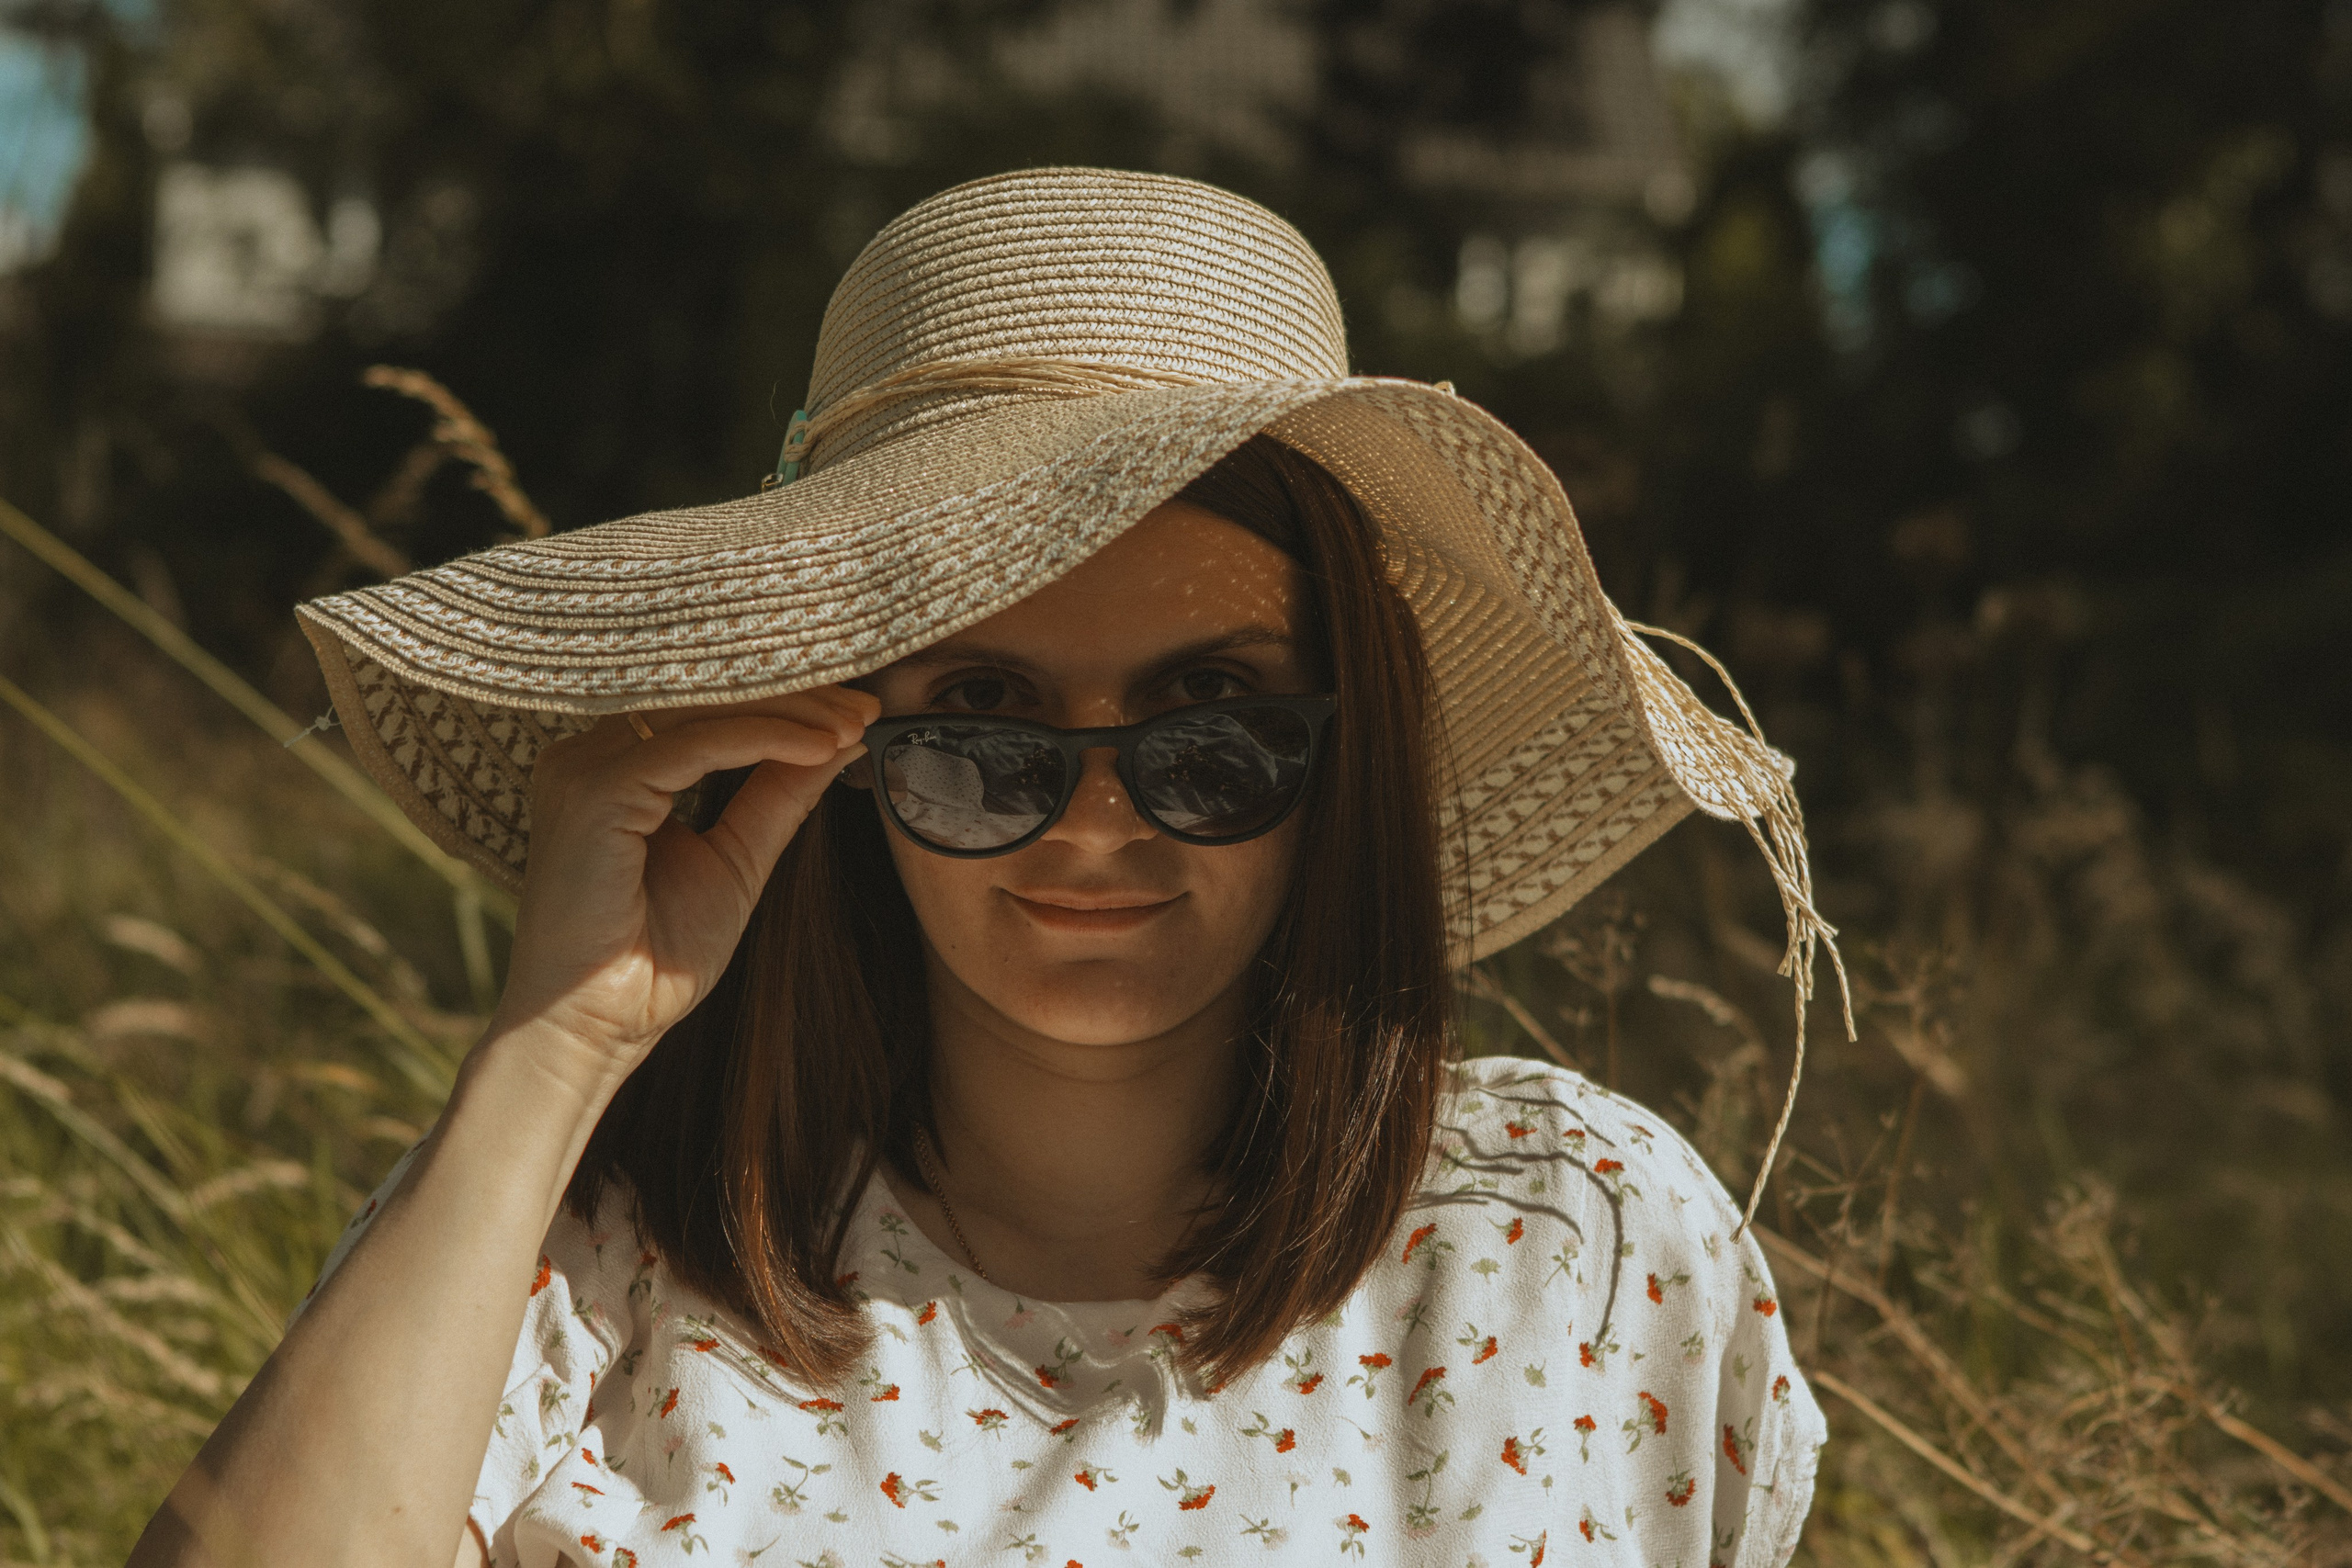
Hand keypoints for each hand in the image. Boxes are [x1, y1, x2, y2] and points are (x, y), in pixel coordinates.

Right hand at [484, 685, 879, 1082]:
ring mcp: (582, 768)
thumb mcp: (737, 860)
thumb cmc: (654, 959)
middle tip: (867, 704)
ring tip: (854, 722)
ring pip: (703, 709)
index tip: (858, 709)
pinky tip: (821, 746)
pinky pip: (696, 744)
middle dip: (796, 695)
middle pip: (704, 695)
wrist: (598, 1029)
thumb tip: (839, 736)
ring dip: (790, 710)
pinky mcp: (594, 791)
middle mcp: (586, 754)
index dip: (786, 699)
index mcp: (610, 765)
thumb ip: (777, 795)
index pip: (705, 706)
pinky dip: (766, 739)